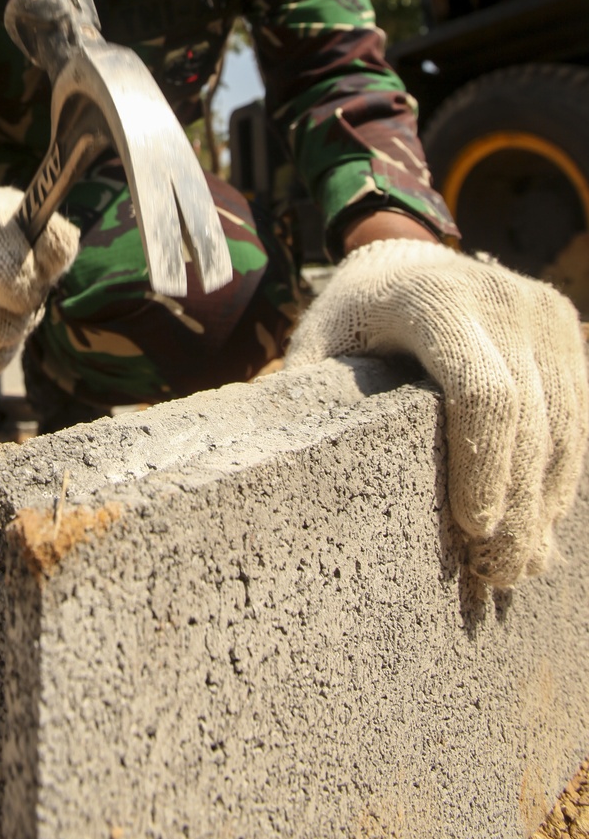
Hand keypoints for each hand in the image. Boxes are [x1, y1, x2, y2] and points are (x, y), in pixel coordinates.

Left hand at [283, 239, 588, 586]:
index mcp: (432, 299)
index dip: (484, 465)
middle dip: (517, 504)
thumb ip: (310, 400)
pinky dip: (559, 475)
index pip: (480, 392)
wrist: (408, 264)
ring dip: (544, 503)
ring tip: (518, 568)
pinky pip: (576, 414)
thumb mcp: (320, 347)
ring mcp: (539, 308)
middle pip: (528, 418)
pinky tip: (539, 527)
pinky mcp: (564, 328)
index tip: (471, 529)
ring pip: (562, 423)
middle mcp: (497, 295)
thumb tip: (279, 474)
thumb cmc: (353, 322)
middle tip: (494, 575)